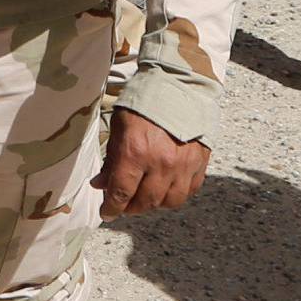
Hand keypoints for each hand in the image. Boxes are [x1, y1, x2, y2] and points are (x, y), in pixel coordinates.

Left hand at [95, 110, 209, 218]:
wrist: (178, 86)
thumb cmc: (143, 104)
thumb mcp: (119, 126)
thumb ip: (111, 158)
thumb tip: (100, 184)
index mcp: (135, 152)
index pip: (121, 192)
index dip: (112, 208)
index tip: (106, 214)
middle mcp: (160, 164)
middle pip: (145, 202)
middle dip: (131, 207)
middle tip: (123, 205)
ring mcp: (183, 166)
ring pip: (168, 202)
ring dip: (154, 204)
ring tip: (144, 198)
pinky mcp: (200, 164)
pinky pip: (188, 192)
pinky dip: (175, 195)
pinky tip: (165, 189)